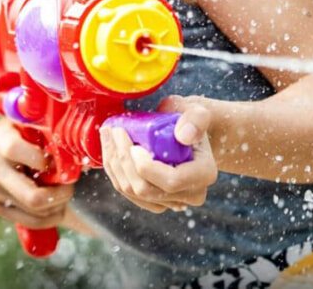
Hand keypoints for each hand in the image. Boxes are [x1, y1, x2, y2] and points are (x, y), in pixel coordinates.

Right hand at [0, 118, 75, 229]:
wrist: (6, 146)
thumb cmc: (30, 133)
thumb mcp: (38, 127)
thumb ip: (55, 138)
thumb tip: (83, 161)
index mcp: (1, 141)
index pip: (15, 150)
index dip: (43, 160)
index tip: (60, 162)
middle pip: (32, 195)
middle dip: (60, 195)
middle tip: (71, 186)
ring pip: (34, 211)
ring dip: (57, 206)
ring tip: (65, 193)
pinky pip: (28, 221)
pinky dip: (48, 218)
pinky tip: (57, 207)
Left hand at [98, 96, 217, 213]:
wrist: (189, 131)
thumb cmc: (192, 119)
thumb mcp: (198, 111)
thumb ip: (196, 119)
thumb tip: (183, 136)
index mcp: (204, 174)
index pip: (171, 181)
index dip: (147, 168)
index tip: (133, 145)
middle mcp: (191, 195)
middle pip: (146, 189)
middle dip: (124, 161)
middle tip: (113, 131)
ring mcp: (171, 201)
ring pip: (133, 192)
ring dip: (115, 164)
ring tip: (108, 135)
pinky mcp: (154, 201)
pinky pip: (128, 192)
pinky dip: (115, 170)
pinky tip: (110, 148)